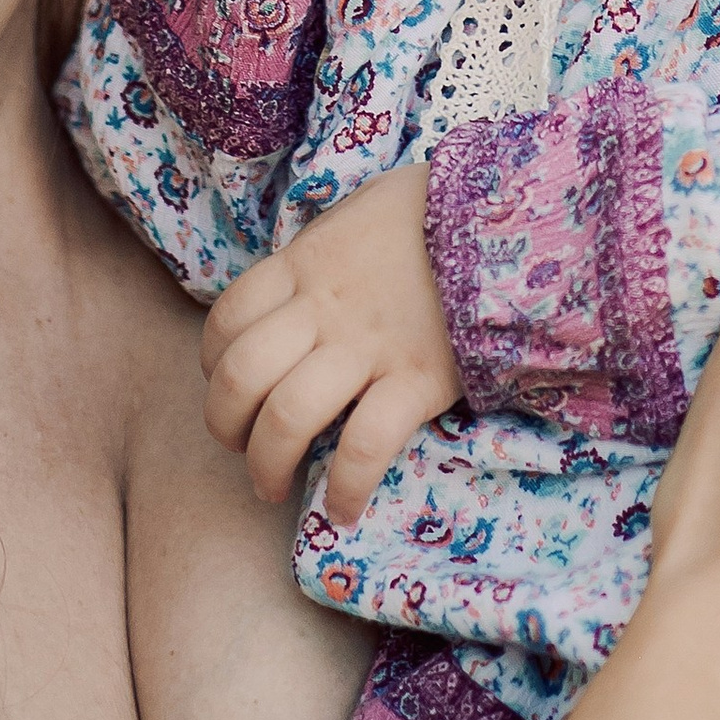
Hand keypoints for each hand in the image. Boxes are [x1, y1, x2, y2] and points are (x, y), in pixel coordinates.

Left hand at [200, 161, 461, 520]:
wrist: (506, 212)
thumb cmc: (431, 210)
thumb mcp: (360, 210)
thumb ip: (324, 248)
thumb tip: (303, 283)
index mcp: (304, 263)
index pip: (226, 320)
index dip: (213, 365)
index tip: (230, 389)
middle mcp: (324, 307)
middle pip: (241, 376)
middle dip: (225, 426)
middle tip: (241, 450)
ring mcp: (369, 345)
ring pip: (287, 416)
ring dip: (267, 464)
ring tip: (273, 486)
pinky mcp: (417, 379)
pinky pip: (364, 446)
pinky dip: (345, 488)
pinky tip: (342, 509)